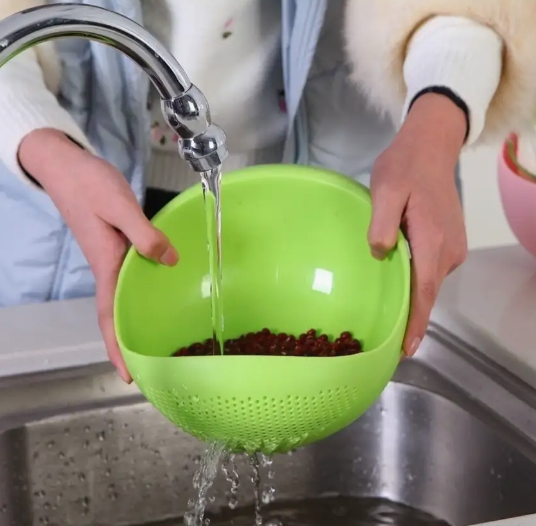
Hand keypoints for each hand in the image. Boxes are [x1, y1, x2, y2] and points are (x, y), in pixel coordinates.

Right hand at [19, 129, 178, 381]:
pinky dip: (140, 293)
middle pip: (117, 315)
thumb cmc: (89, 185)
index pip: (110, 317)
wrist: (67, 167)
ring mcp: (111, 260)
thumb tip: (169, 261)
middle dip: (128, 344)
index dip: (117, 347)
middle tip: (150, 368)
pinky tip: (156, 292)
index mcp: (106, 265)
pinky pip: (129, 279)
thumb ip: (144, 234)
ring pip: (124, 299)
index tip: (128, 376)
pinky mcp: (116, 249)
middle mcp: (107, 269)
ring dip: (135, 321)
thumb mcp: (119, 206)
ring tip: (156, 340)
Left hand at [368, 93, 467, 356]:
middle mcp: (448, 249)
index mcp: (432, 239)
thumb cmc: (404, 168)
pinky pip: (433, 272)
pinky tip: (404, 291)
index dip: (416, 320)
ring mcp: (453, 247)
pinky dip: (420, 286)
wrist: (431, 149)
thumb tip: (380, 253)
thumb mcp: (385, 189)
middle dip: (414, 320)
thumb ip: (381, 222)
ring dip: (416, 304)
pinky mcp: (451, 242)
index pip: (424, 289)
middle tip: (395, 347)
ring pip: (431, 283)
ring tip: (396, 325)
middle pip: (429, 292)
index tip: (407, 348)